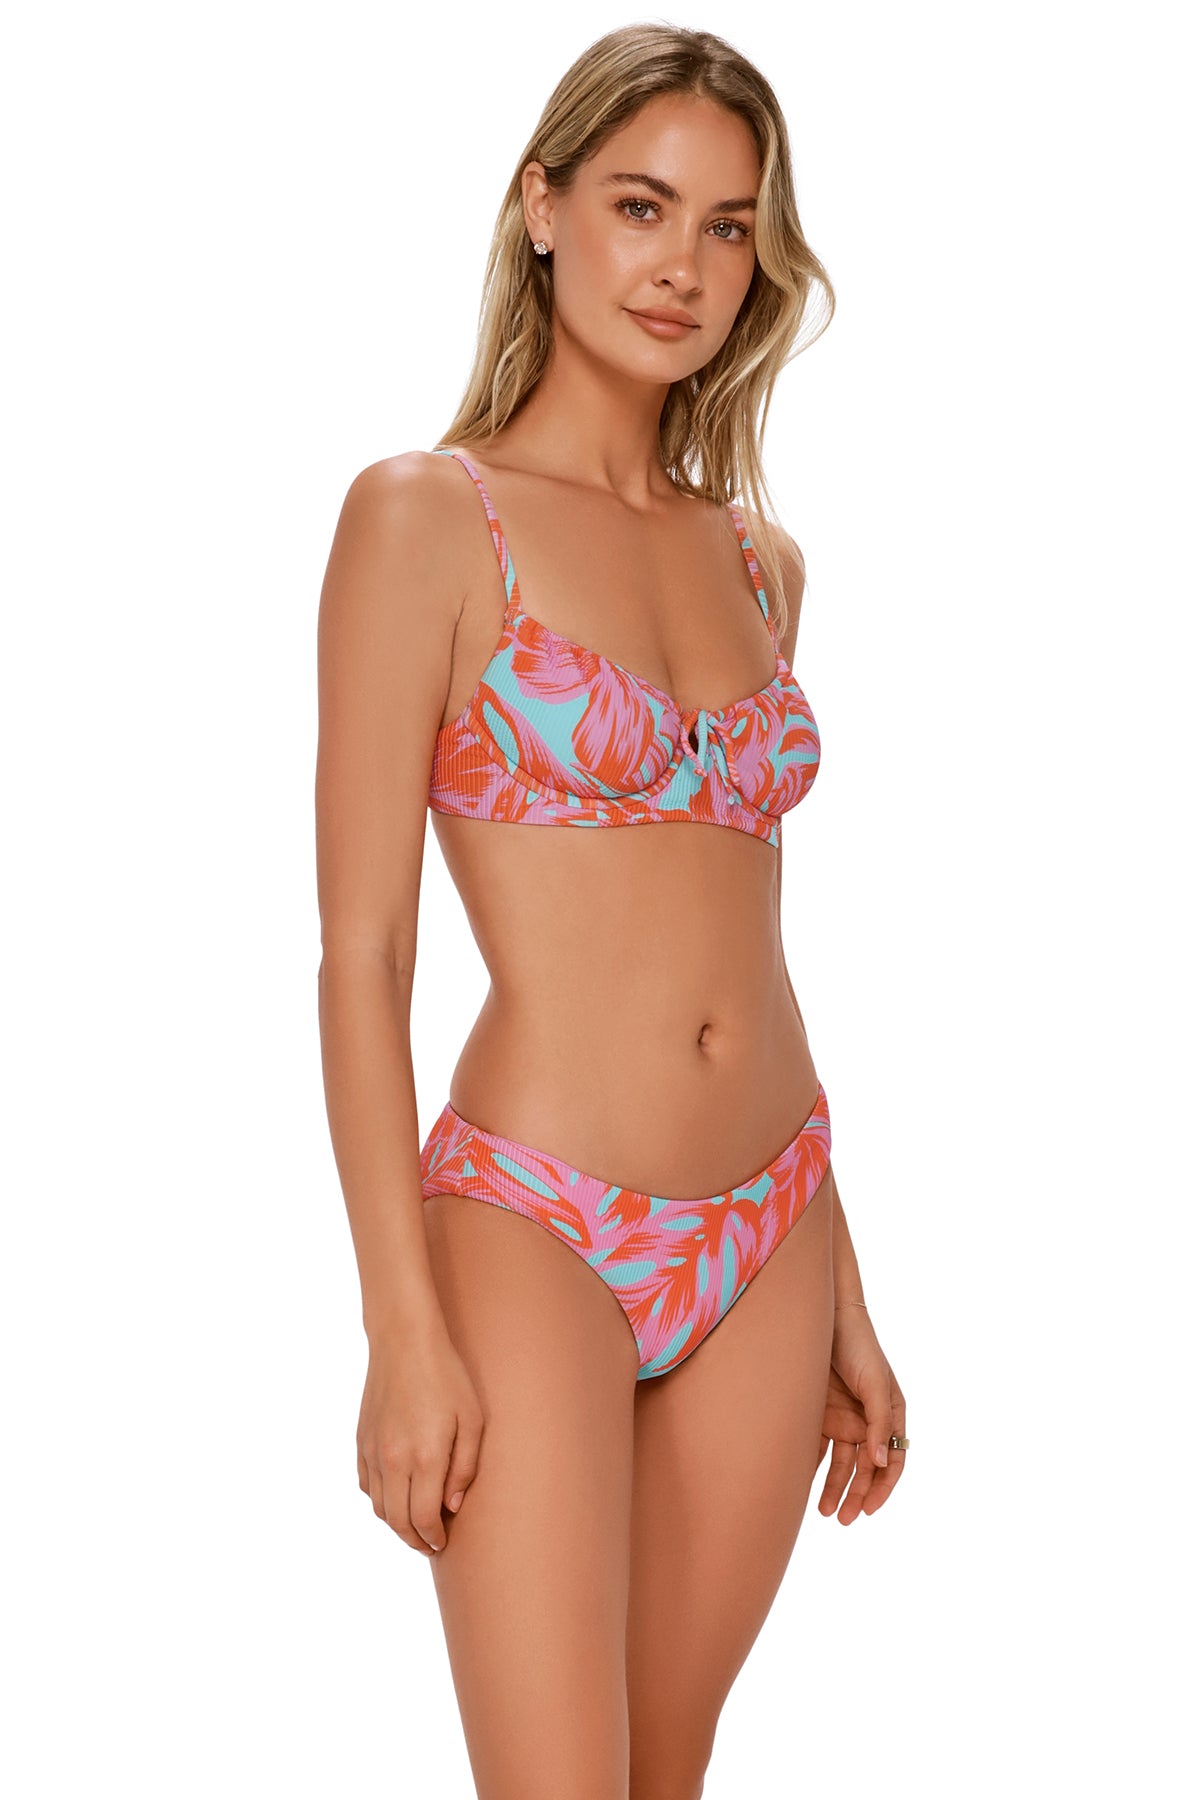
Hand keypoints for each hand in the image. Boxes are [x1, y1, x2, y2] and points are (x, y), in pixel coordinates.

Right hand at [356, 1321, 484, 1555]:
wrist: (404, 1341)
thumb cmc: (447, 1376)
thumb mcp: (473, 1419)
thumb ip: (465, 1467)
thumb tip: (453, 1506)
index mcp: (424, 1456)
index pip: (424, 1518)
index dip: (434, 1538)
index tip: (443, 1543)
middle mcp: (394, 1459)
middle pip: (398, 1521)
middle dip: (415, 1540)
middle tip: (430, 1545)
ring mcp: (373, 1451)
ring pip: (378, 1507)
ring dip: (396, 1524)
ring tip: (415, 1525)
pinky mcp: (361, 1440)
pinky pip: (366, 1485)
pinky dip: (379, 1500)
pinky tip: (395, 1497)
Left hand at [816, 1304, 906, 1524]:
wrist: (825, 1317)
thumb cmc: (859, 1346)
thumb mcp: (875, 1383)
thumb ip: (878, 1422)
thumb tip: (880, 1463)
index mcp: (890, 1414)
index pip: (892, 1460)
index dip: (883, 1487)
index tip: (869, 1509)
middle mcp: (868, 1420)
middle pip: (865, 1468)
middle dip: (858, 1495)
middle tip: (845, 1520)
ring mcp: (844, 1417)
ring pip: (842, 1463)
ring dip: (836, 1488)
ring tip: (826, 1512)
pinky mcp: (820, 1413)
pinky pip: (819, 1447)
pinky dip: (814, 1468)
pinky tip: (803, 1486)